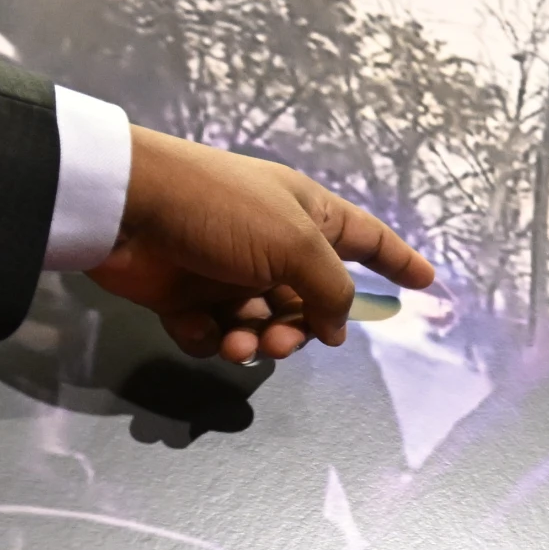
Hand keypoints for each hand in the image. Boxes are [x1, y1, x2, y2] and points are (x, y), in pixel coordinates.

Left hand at [86, 128, 434, 364]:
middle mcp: (272, 244)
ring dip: (258, 340)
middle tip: (284, 339)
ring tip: (238, 339)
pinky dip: (211, 338)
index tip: (425, 283)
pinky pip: (215, 333)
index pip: (366, 239)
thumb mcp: (294, 243)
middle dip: (304, 329)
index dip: (397, 261)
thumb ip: (330, 289)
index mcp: (305, 216)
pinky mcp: (186, 296)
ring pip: (266, 325)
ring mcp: (228, 272)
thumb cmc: (219, 210)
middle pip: (312, 301)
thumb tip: (336, 326)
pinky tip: (200, 327)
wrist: (123, 209)